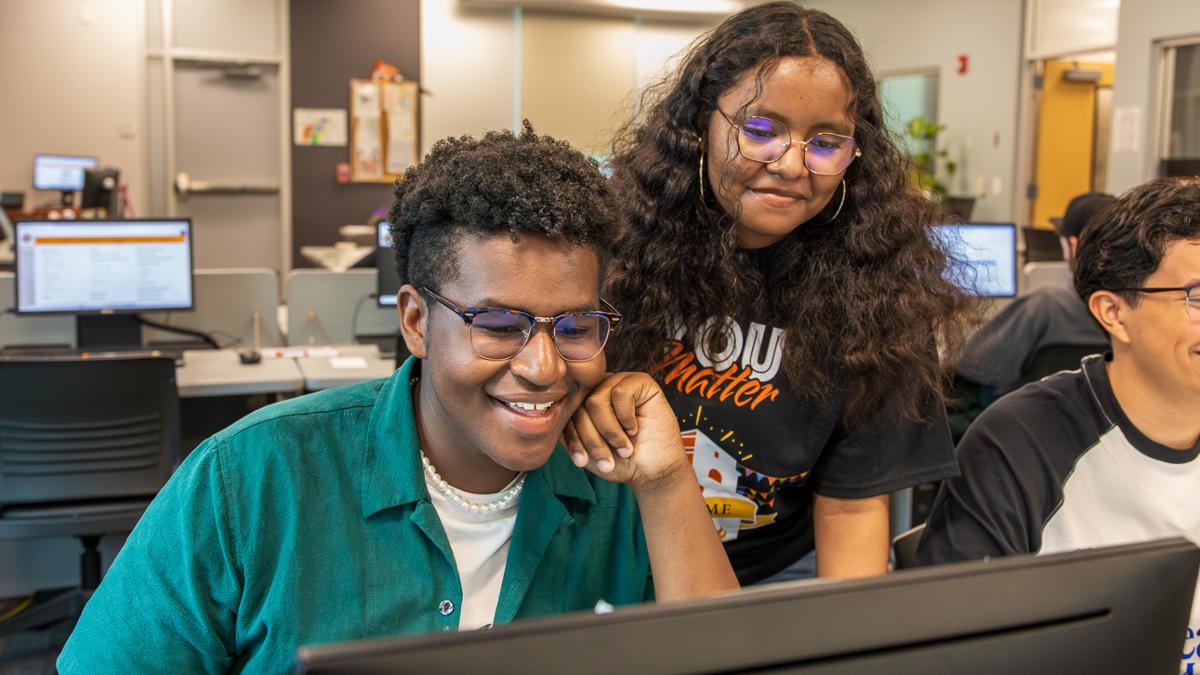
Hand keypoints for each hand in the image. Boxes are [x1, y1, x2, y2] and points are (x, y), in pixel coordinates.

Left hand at [563, 372, 689, 489]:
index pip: (566, 413)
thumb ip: (568, 432)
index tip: (581, 461)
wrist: (651, 471)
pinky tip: (634, 428)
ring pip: (596, 401)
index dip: (572, 438)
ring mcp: (619, 382)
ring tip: (624, 447)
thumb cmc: (620, 460)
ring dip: (610, 431)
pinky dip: (626, 417)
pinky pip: (621, 393)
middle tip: (608, 461)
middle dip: (593, 440)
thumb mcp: (586, 449)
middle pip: (581, 407)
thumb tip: (548, 419)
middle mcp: (600, 388)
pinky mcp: (641, 382)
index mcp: (584, 401)